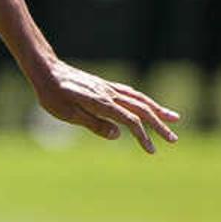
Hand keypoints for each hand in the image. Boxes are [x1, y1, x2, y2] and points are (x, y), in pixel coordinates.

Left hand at [32, 59, 180, 153]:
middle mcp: (109, 94)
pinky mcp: (104, 86)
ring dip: (157, 110)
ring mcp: (108, 88)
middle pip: (141, 109)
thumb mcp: (68, 114)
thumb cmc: (53, 94)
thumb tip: (118, 135)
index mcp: (101, 103)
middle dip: (159, 125)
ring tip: (173, 119)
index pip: (130, 121)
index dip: (143, 136)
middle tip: (173, 139)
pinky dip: (144, 100)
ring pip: (139, 99)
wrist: (46, 70)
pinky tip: (148, 104)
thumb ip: (93, 124)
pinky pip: (130, 93)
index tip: (151, 150)